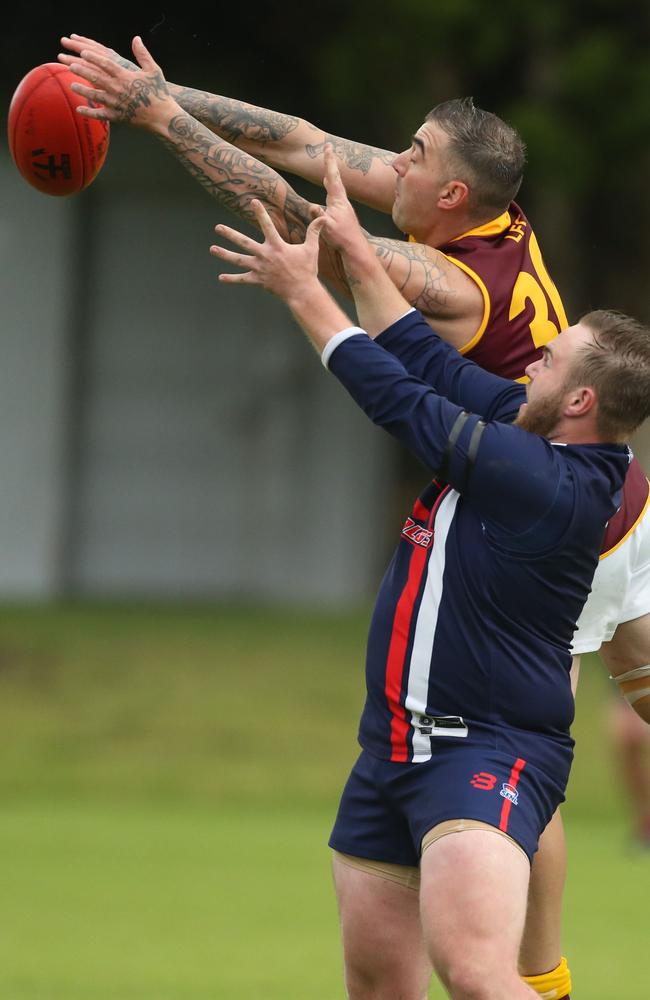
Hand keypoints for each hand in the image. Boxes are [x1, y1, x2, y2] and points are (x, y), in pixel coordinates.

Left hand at [63, 35, 174, 126]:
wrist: (163, 117)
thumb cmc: (159, 93)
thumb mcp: (153, 70)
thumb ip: (143, 54)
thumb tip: (136, 39)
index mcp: (126, 76)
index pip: (106, 64)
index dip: (93, 57)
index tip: (83, 52)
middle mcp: (119, 89)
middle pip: (96, 77)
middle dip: (82, 70)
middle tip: (70, 65)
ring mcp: (117, 104)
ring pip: (95, 95)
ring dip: (83, 90)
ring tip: (72, 85)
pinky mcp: (118, 117)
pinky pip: (101, 114)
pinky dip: (89, 112)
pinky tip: (79, 109)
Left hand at [210, 200, 325, 304]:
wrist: (302, 292)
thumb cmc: (307, 270)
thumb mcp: (312, 249)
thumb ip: (314, 231)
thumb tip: (323, 217)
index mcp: (277, 246)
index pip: (267, 224)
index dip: (260, 212)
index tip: (252, 201)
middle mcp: (265, 255)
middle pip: (244, 242)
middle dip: (230, 234)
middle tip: (217, 227)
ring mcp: (260, 268)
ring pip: (239, 260)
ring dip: (225, 254)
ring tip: (212, 249)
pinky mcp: (258, 280)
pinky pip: (243, 280)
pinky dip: (232, 279)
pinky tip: (221, 277)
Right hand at [321, 144, 369, 258]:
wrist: (355, 248)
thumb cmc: (341, 238)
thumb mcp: (327, 227)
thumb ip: (319, 216)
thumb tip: (312, 206)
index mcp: (337, 200)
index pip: (332, 177)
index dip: (328, 162)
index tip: (327, 147)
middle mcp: (342, 200)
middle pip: (334, 178)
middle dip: (330, 164)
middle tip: (328, 151)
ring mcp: (343, 207)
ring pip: (335, 187)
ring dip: (330, 177)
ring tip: (327, 170)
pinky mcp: (343, 214)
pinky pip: (335, 196)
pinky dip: (331, 189)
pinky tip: (329, 194)